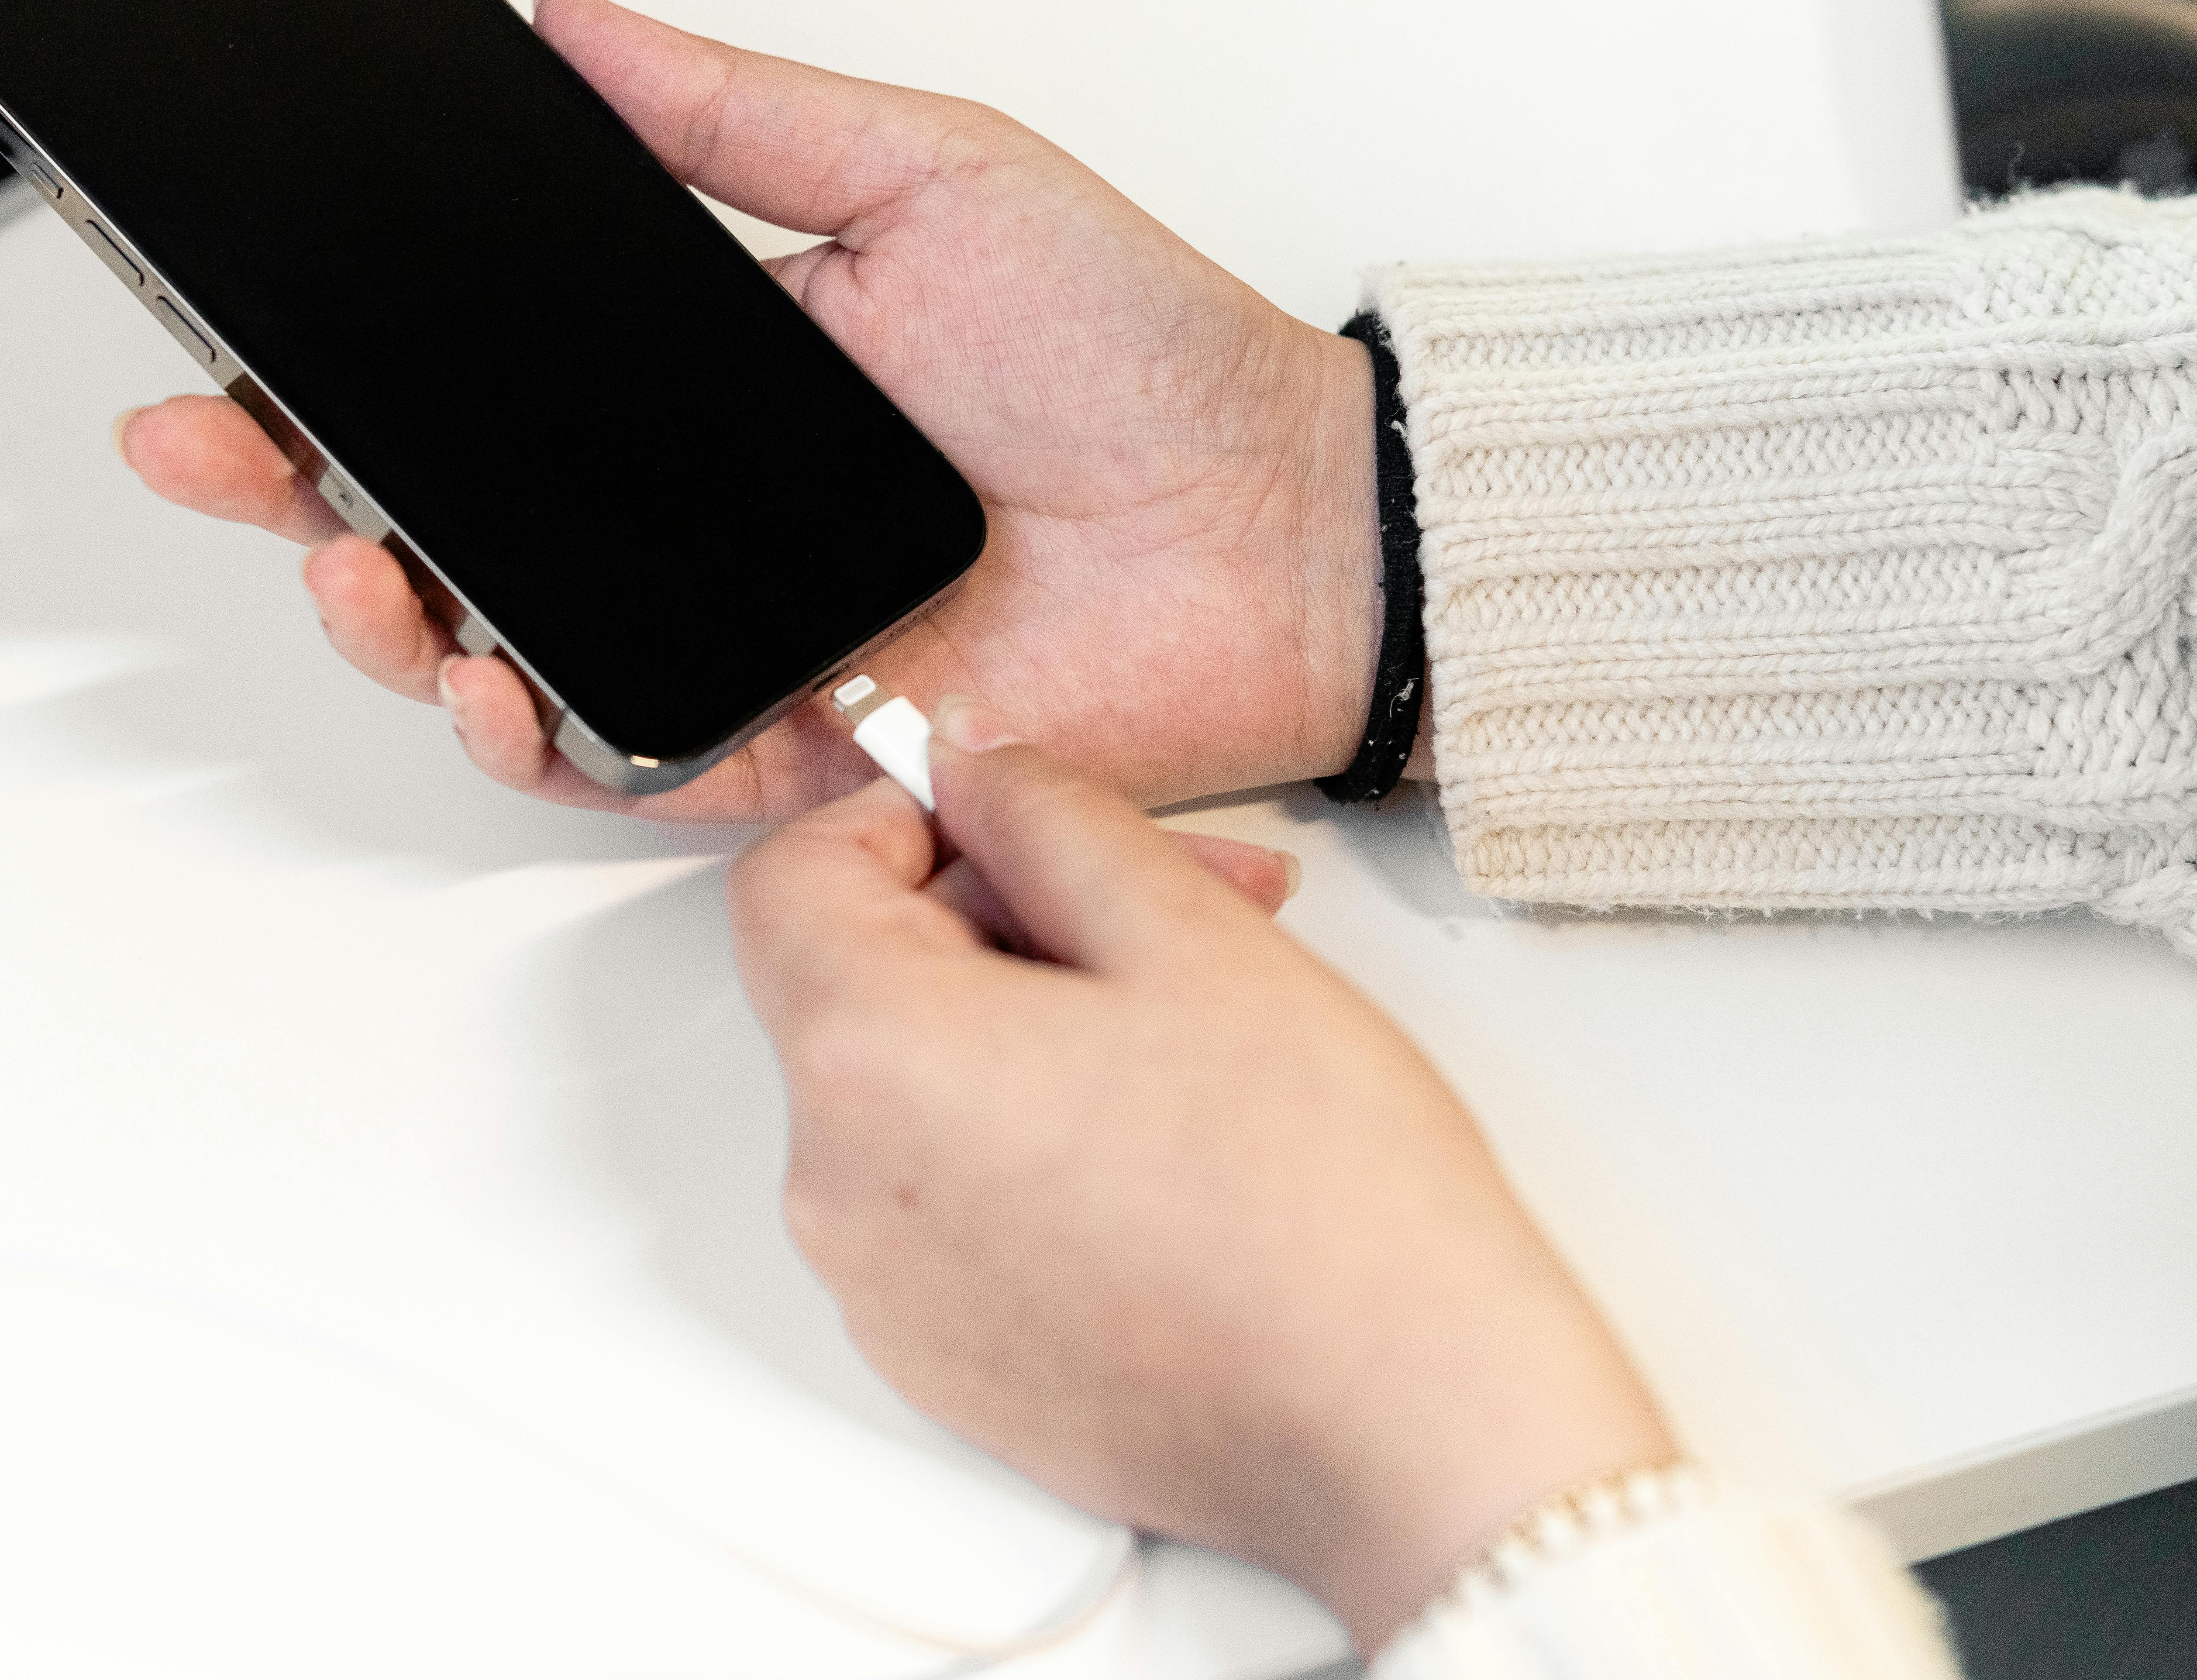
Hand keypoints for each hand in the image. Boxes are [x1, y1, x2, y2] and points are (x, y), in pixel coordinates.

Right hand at [117, 0, 1388, 818]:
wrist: (1277, 520)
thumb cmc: (1138, 348)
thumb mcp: (926, 174)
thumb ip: (736, 115)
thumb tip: (570, 23)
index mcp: (707, 385)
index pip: (483, 382)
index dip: (346, 369)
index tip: (239, 336)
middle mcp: (697, 521)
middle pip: (453, 524)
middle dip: (304, 494)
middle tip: (213, 445)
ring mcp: (733, 639)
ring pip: (502, 655)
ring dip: (393, 619)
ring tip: (344, 560)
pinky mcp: (788, 747)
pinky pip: (623, 759)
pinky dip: (537, 734)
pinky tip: (481, 678)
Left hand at [727, 702, 1670, 1649]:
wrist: (1402, 1426)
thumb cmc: (1319, 1203)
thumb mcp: (1183, 931)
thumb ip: (1046, 814)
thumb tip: (974, 769)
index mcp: (869, 1060)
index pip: (794, 878)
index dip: (898, 818)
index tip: (1001, 815)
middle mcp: (836, 1189)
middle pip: (861, 984)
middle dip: (1007, 915)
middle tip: (1174, 903)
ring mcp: (882, 1292)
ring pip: (915, 1092)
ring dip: (1028, 1027)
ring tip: (1193, 1030)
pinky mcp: (940, 1360)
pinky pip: (943, 1204)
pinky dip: (1026, 1143)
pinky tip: (1163, 1144)